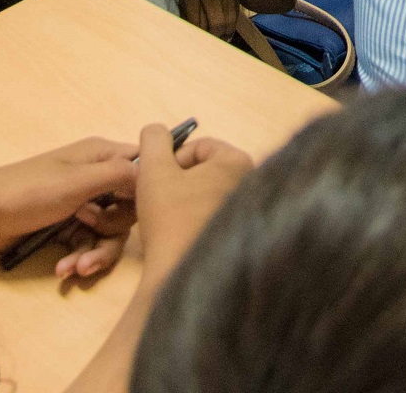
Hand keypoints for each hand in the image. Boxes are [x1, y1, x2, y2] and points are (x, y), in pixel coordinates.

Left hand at [0, 138, 144, 280]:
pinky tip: (63, 271)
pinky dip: (79, 258)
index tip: (144, 211)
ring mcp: (82, 204)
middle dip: (114, 230)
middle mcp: (96, 177)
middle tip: (91, 230)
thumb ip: (119, 175)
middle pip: (129, 209)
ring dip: (95, 253)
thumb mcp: (77, 181)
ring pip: (109, 233)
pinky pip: (88, 245)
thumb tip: (153, 175)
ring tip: (76, 268)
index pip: (143, 168)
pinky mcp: (67, 227)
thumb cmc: (28, 191)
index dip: (148, 191)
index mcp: (101, 156)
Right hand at [132, 123, 251, 283]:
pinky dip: (195, 219)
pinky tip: (182, 234)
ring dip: (183, 200)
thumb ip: (153, 139)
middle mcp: (253, 182)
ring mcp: (249, 211)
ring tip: (169, 219)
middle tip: (159, 200)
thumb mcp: (153, 169)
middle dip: (178, 181)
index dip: (169, 161)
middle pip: (204, 170)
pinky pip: (213, 214)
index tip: (156, 182)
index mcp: (239, 162)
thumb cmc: (170, 218)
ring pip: (206, 193)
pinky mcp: (242, 234)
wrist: (181, 274)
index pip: (198, 147)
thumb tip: (157, 130)